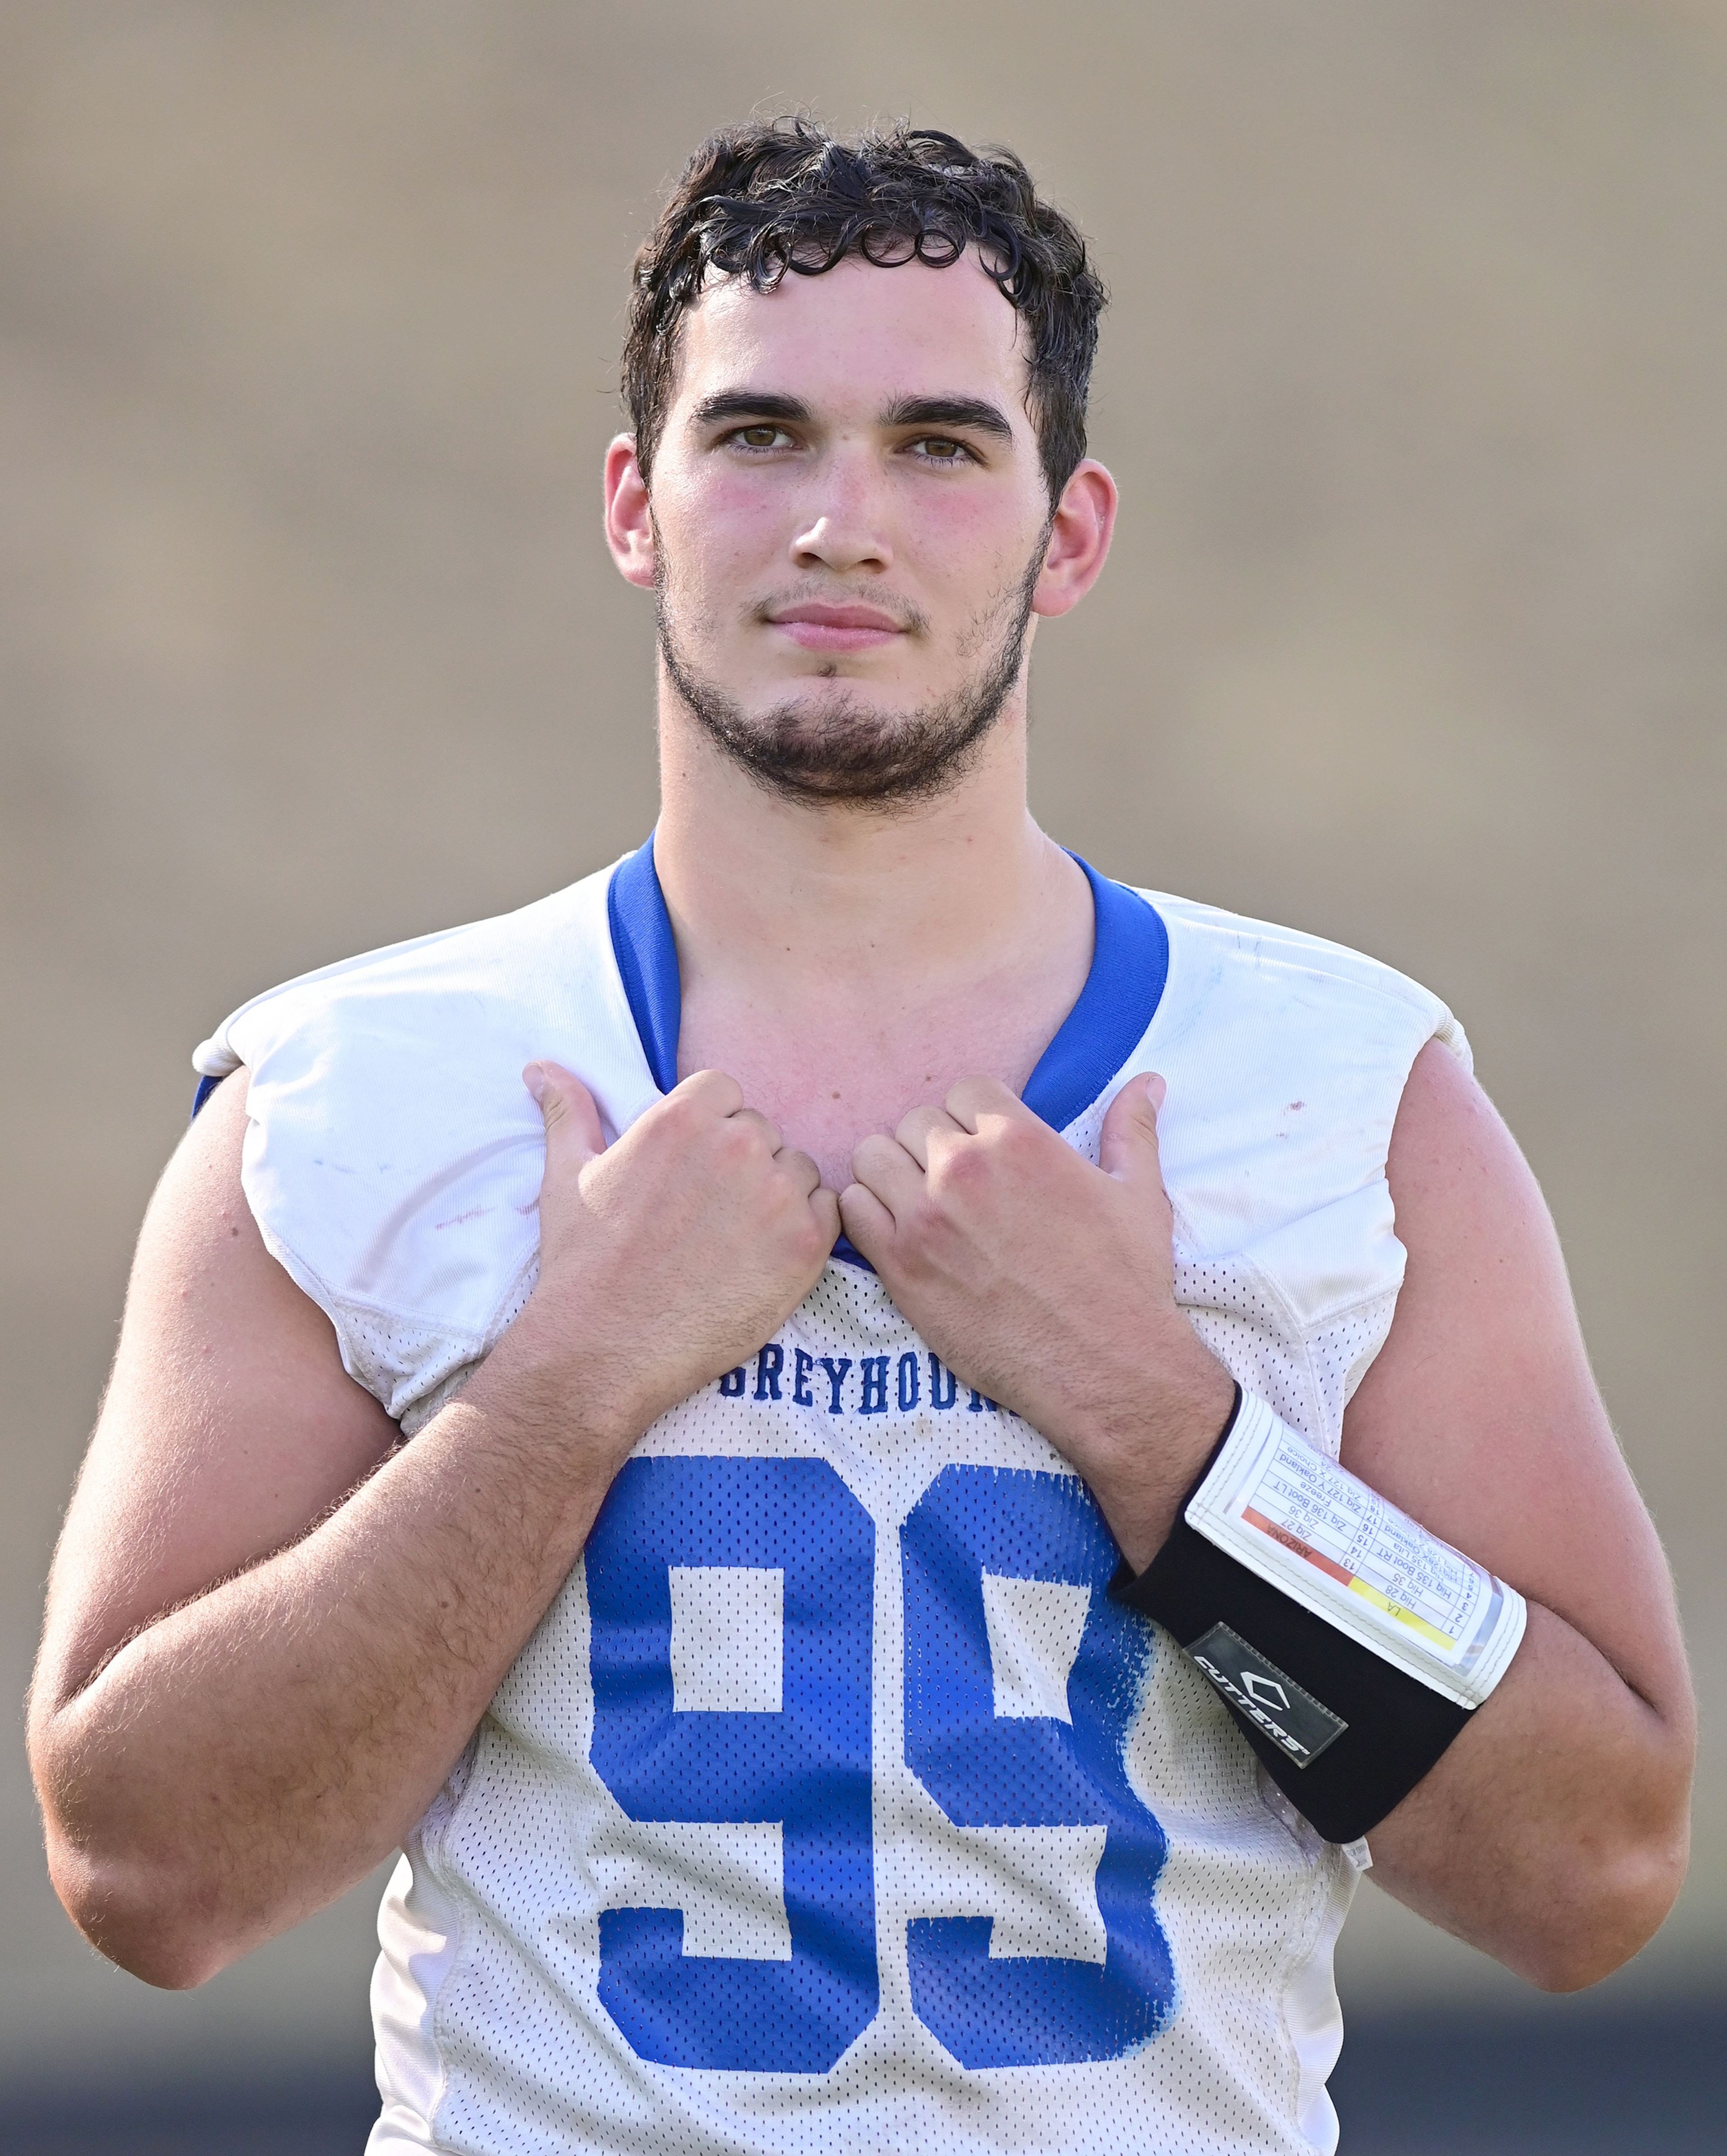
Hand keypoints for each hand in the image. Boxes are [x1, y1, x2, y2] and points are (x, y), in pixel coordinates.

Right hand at [500, 1063, 839, 1451]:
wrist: (605, 1348)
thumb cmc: (584, 1262)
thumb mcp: (566, 1175)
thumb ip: (569, 1110)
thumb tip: (540, 1067)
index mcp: (683, 1118)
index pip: (724, 1091)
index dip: (709, 1127)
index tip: (690, 1167)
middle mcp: (738, 1145)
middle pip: (761, 1131)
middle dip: (739, 1163)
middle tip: (704, 1214)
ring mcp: (778, 1195)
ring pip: (797, 1169)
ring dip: (775, 1194)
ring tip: (731, 1239)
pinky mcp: (806, 1244)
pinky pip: (827, 1210)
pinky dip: (805, 1228)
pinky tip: (763, 1257)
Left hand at [840, 1072, 1233, 1567]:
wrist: (1106, 1367)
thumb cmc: (1126, 1281)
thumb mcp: (1140, 1195)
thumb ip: (1132, 1129)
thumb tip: (1150, 1081)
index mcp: (1018, 1139)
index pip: (963, 1090)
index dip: (973, 1119)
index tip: (986, 1150)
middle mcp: (963, 1168)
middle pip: (914, 1122)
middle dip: (933, 1147)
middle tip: (957, 1187)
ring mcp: (925, 1217)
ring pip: (872, 1157)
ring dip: (891, 1175)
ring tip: (920, 1205)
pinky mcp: (899, 1266)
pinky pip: (852, 1209)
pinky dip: (867, 1214)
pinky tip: (899, 1235)